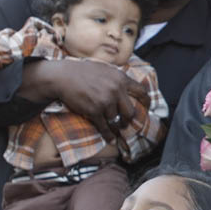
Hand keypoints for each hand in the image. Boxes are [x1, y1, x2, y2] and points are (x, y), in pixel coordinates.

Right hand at [20, 59, 148, 141]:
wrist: (64, 76)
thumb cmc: (84, 72)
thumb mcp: (106, 69)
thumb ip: (119, 79)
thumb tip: (130, 88)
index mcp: (121, 79)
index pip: (142, 92)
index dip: (146, 102)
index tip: (147, 108)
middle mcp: (116, 90)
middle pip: (130, 111)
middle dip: (128, 119)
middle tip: (125, 122)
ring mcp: (105, 101)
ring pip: (115, 118)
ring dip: (111, 121)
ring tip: (109, 122)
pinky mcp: (94, 111)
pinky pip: (105, 127)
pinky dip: (108, 135)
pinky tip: (111, 139)